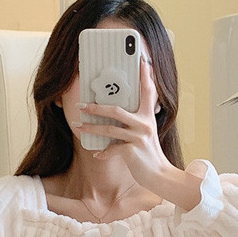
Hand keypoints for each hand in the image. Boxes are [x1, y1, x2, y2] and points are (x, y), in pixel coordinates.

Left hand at [77, 59, 168, 188]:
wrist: (159, 175)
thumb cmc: (149, 154)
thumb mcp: (146, 134)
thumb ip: (135, 123)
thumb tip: (116, 115)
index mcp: (148, 116)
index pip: (148, 91)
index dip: (145, 76)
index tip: (141, 61)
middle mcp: (144, 124)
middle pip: (116, 110)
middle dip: (95, 108)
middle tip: (81, 105)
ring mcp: (138, 137)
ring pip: (109, 129)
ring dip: (91, 128)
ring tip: (78, 127)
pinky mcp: (133, 152)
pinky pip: (112, 149)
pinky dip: (103, 152)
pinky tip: (97, 154)